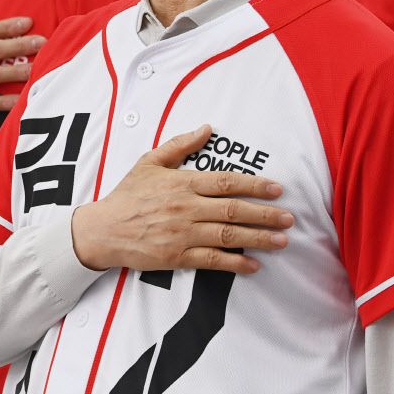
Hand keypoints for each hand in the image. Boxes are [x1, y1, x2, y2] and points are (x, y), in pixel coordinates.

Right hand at [71, 124, 292, 274]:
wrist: (103, 229)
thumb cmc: (128, 194)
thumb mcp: (150, 161)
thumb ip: (180, 144)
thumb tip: (207, 128)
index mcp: (182, 183)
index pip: (226, 182)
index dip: (255, 185)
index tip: (277, 189)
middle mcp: (186, 208)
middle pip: (233, 209)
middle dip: (265, 214)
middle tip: (289, 218)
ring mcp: (182, 234)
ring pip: (228, 235)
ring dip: (258, 239)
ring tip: (281, 241)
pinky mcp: (176, 257)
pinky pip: (211, 261)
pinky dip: (235, 264)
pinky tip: (253, 266)